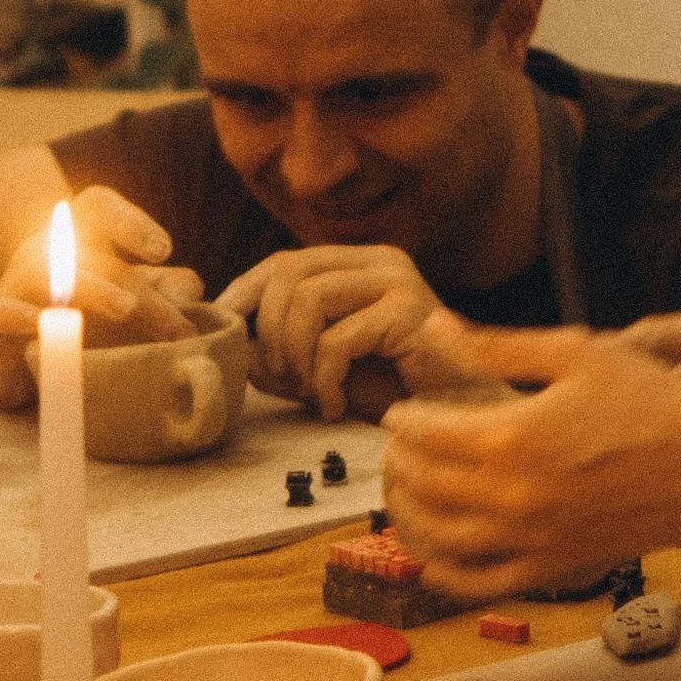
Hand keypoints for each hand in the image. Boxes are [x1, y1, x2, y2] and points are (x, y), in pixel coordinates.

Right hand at [0, 186, 204, 355]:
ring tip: (125, 309)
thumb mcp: (129, 306)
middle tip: (177, 327)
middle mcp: (44, 249)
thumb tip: (193, 286)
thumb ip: (161, 292)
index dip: (129, 221)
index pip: (99, 207)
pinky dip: (9, 313)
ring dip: (88, 287)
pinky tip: (37, 324)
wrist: (17, 359)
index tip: (164, 250)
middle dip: (138, 288)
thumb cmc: (83, 324)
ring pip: (43, 269)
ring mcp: (11, 280)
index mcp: (78, 236)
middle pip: (92, 254)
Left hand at [212, 241, 451, 421]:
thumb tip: (234, 345)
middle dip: (269, 330)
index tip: (224, 323)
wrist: (456, 419)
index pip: (287, 260)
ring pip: (309, 299)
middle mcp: (381, 261)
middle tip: (281, 378)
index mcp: (361, 263)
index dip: (247, 290)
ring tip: (312, 393)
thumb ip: (282, 356)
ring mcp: (399, 282)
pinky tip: (335, 406)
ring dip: (295, 355)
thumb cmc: (393, 393)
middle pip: (291, 273)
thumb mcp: (324, 369)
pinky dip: (325, 379)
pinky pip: (338, 339)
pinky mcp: (410, 313)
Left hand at [383, 323, 680, 596]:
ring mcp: (533, 541)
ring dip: (406, 514)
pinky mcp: (554, 570)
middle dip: (399, 463)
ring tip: (402, 490)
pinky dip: (441, 573)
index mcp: (513, 437)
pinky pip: (479, 584)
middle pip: (424, 484)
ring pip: (438, 538)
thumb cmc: (653, 399)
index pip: (425, 434)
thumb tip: (435, 327)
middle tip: (395, 447)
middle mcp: (514, 497)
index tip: (399, 412)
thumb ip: (495, 345)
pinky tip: (427, 555)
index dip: (402, 421)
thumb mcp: (574, 352)